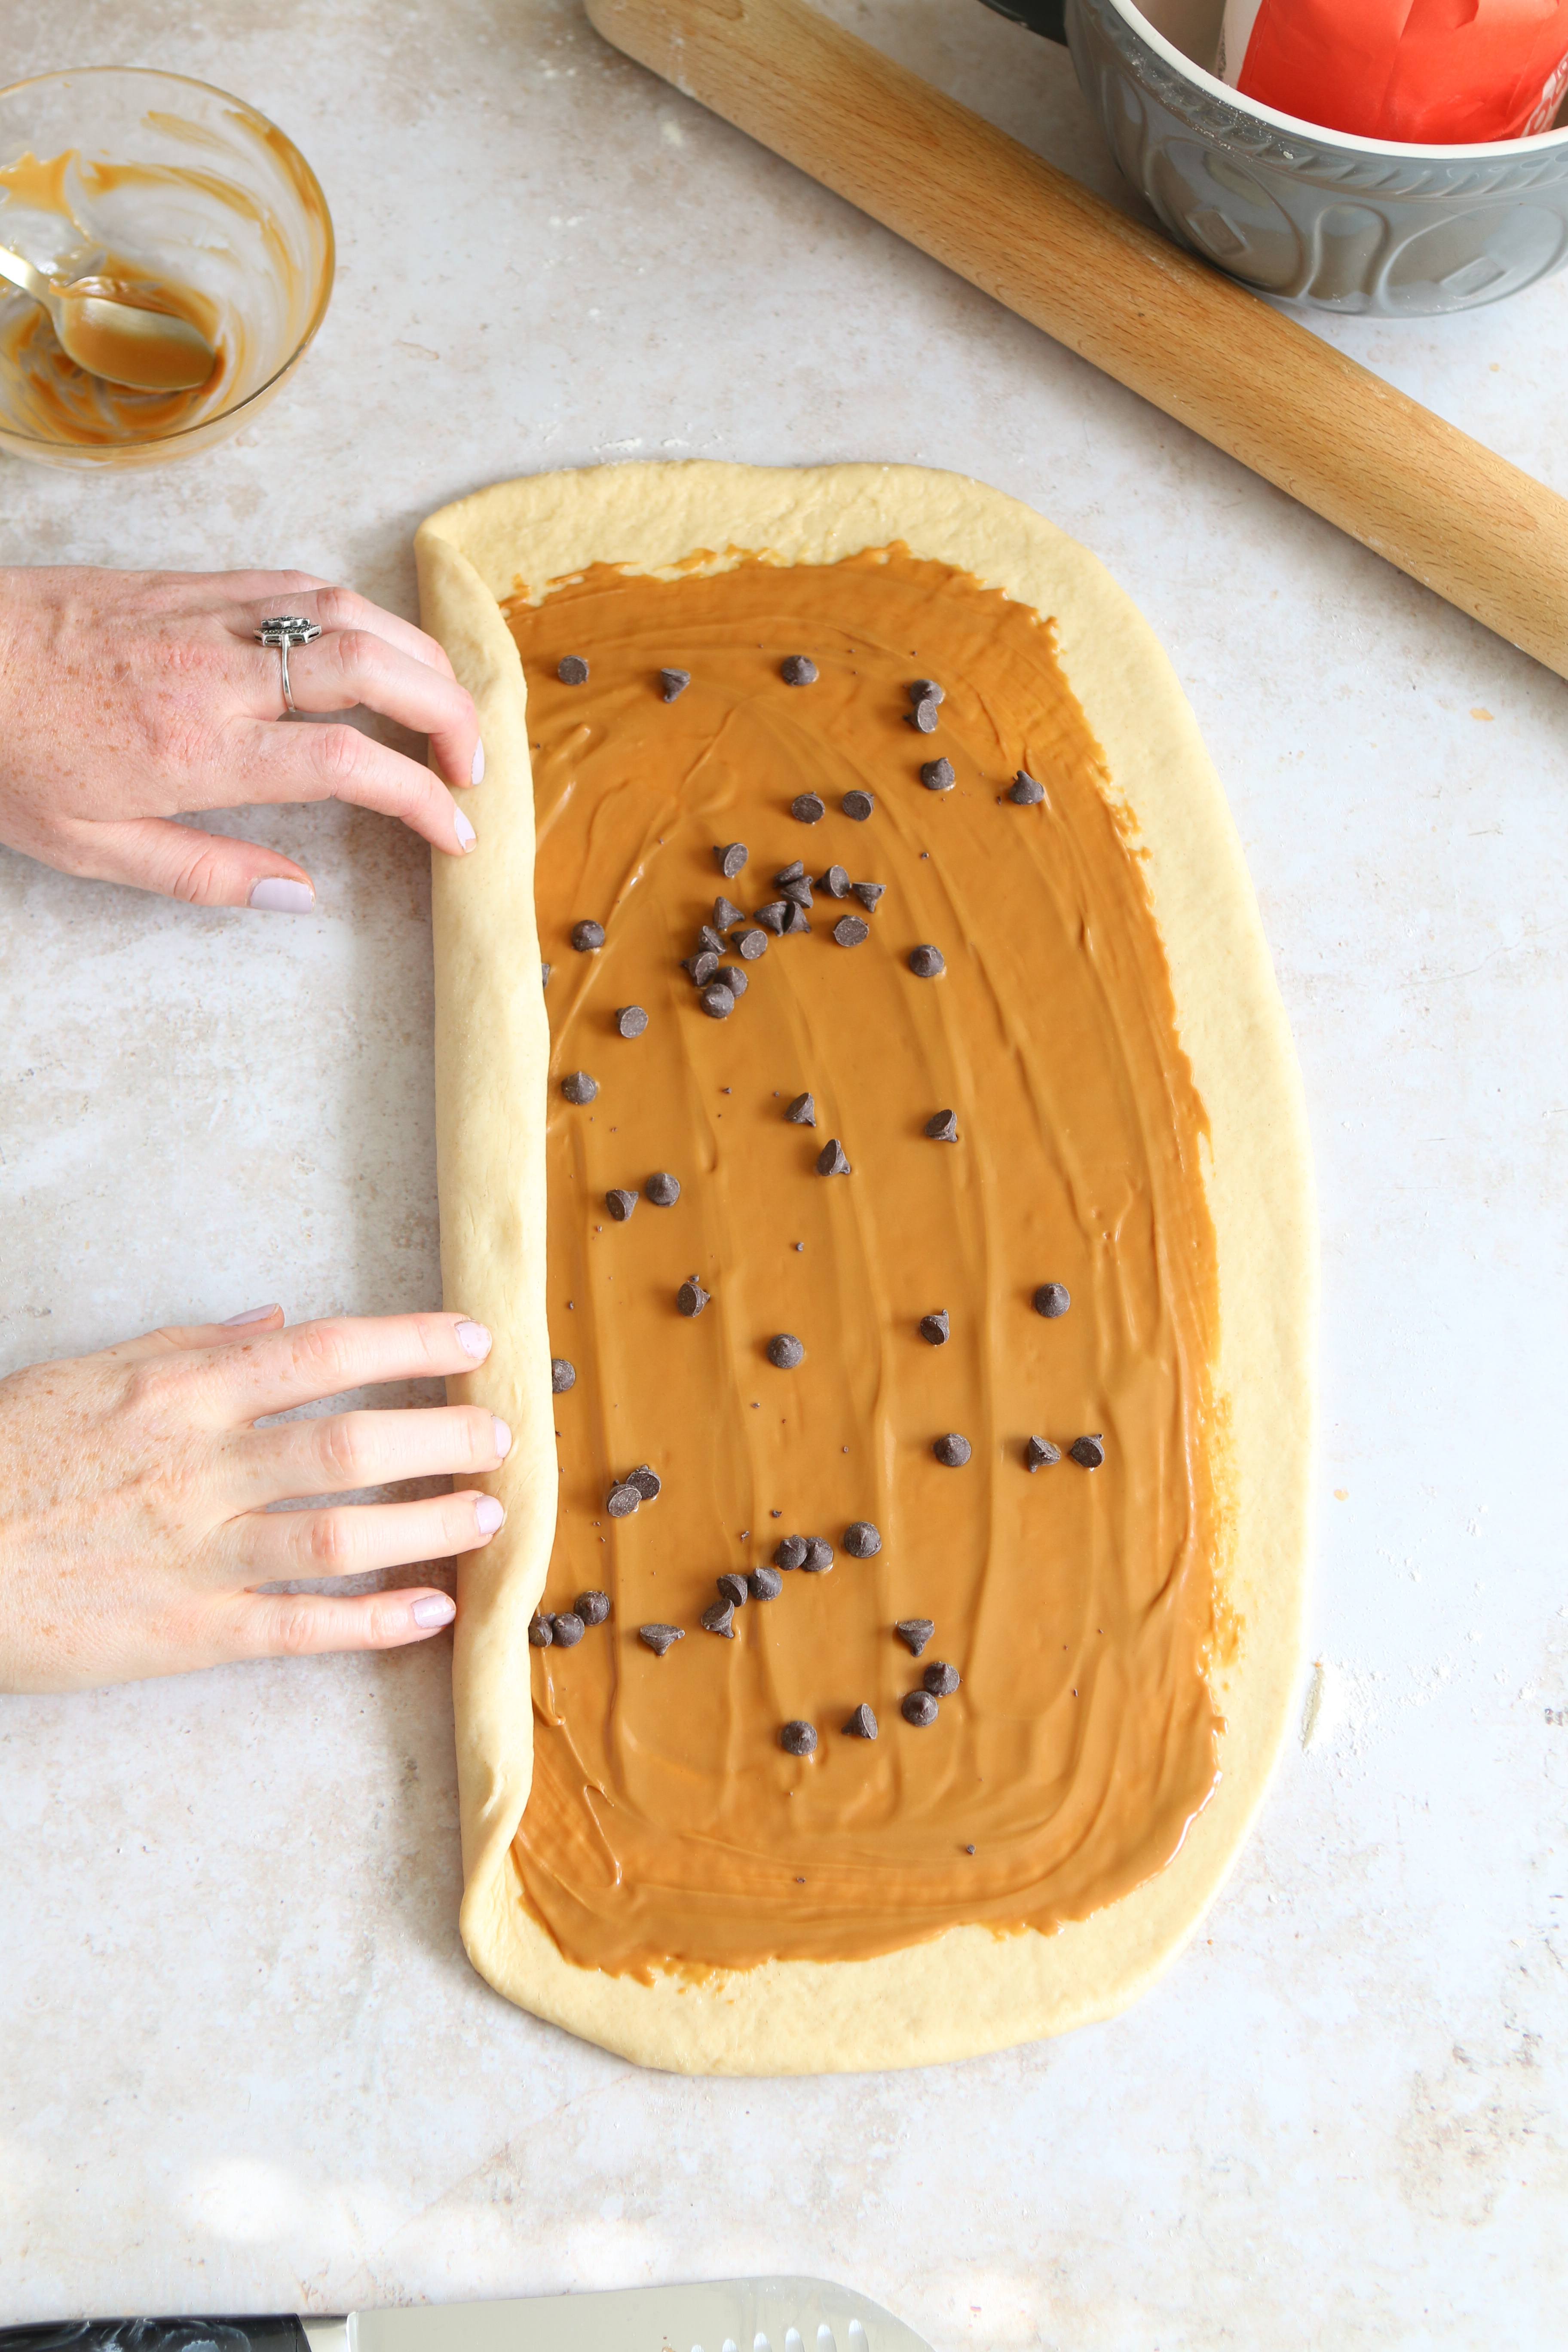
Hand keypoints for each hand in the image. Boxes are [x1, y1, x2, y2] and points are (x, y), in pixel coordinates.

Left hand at [0, 565, 482, 910]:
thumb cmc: (4, 752)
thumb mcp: (89, 845)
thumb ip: (203, 874)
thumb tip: (299, 898)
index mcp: (196, 750)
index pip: (347, 766)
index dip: (421, 798)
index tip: (456, 832)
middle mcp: (216, 673)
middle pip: (371, 669)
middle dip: (448, 711)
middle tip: (476, 761)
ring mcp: (208, 616)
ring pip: (347, 612)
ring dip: (418, 654)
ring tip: (448, 702)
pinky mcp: (192, 583)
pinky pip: (300, 584)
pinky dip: (360, 613)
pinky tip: (377, 646)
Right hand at [0, 1306, 508, 1692]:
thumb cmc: (10, 1455)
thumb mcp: (93, 1374)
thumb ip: (193, 1348)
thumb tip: (279, 1322)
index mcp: (182, 1395)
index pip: (323, 1353)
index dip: (409, 1344)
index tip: (472, 1340)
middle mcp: (203, 1470)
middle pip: (352, 1446)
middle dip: (442, 1437)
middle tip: (500, 1435)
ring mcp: (200, 1556)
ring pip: (342, 1539)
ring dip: (428, 1526)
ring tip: (488, 1516)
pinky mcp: (191, 1634)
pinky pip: (301, 1630)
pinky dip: (375, 1624)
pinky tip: (434, 1614)